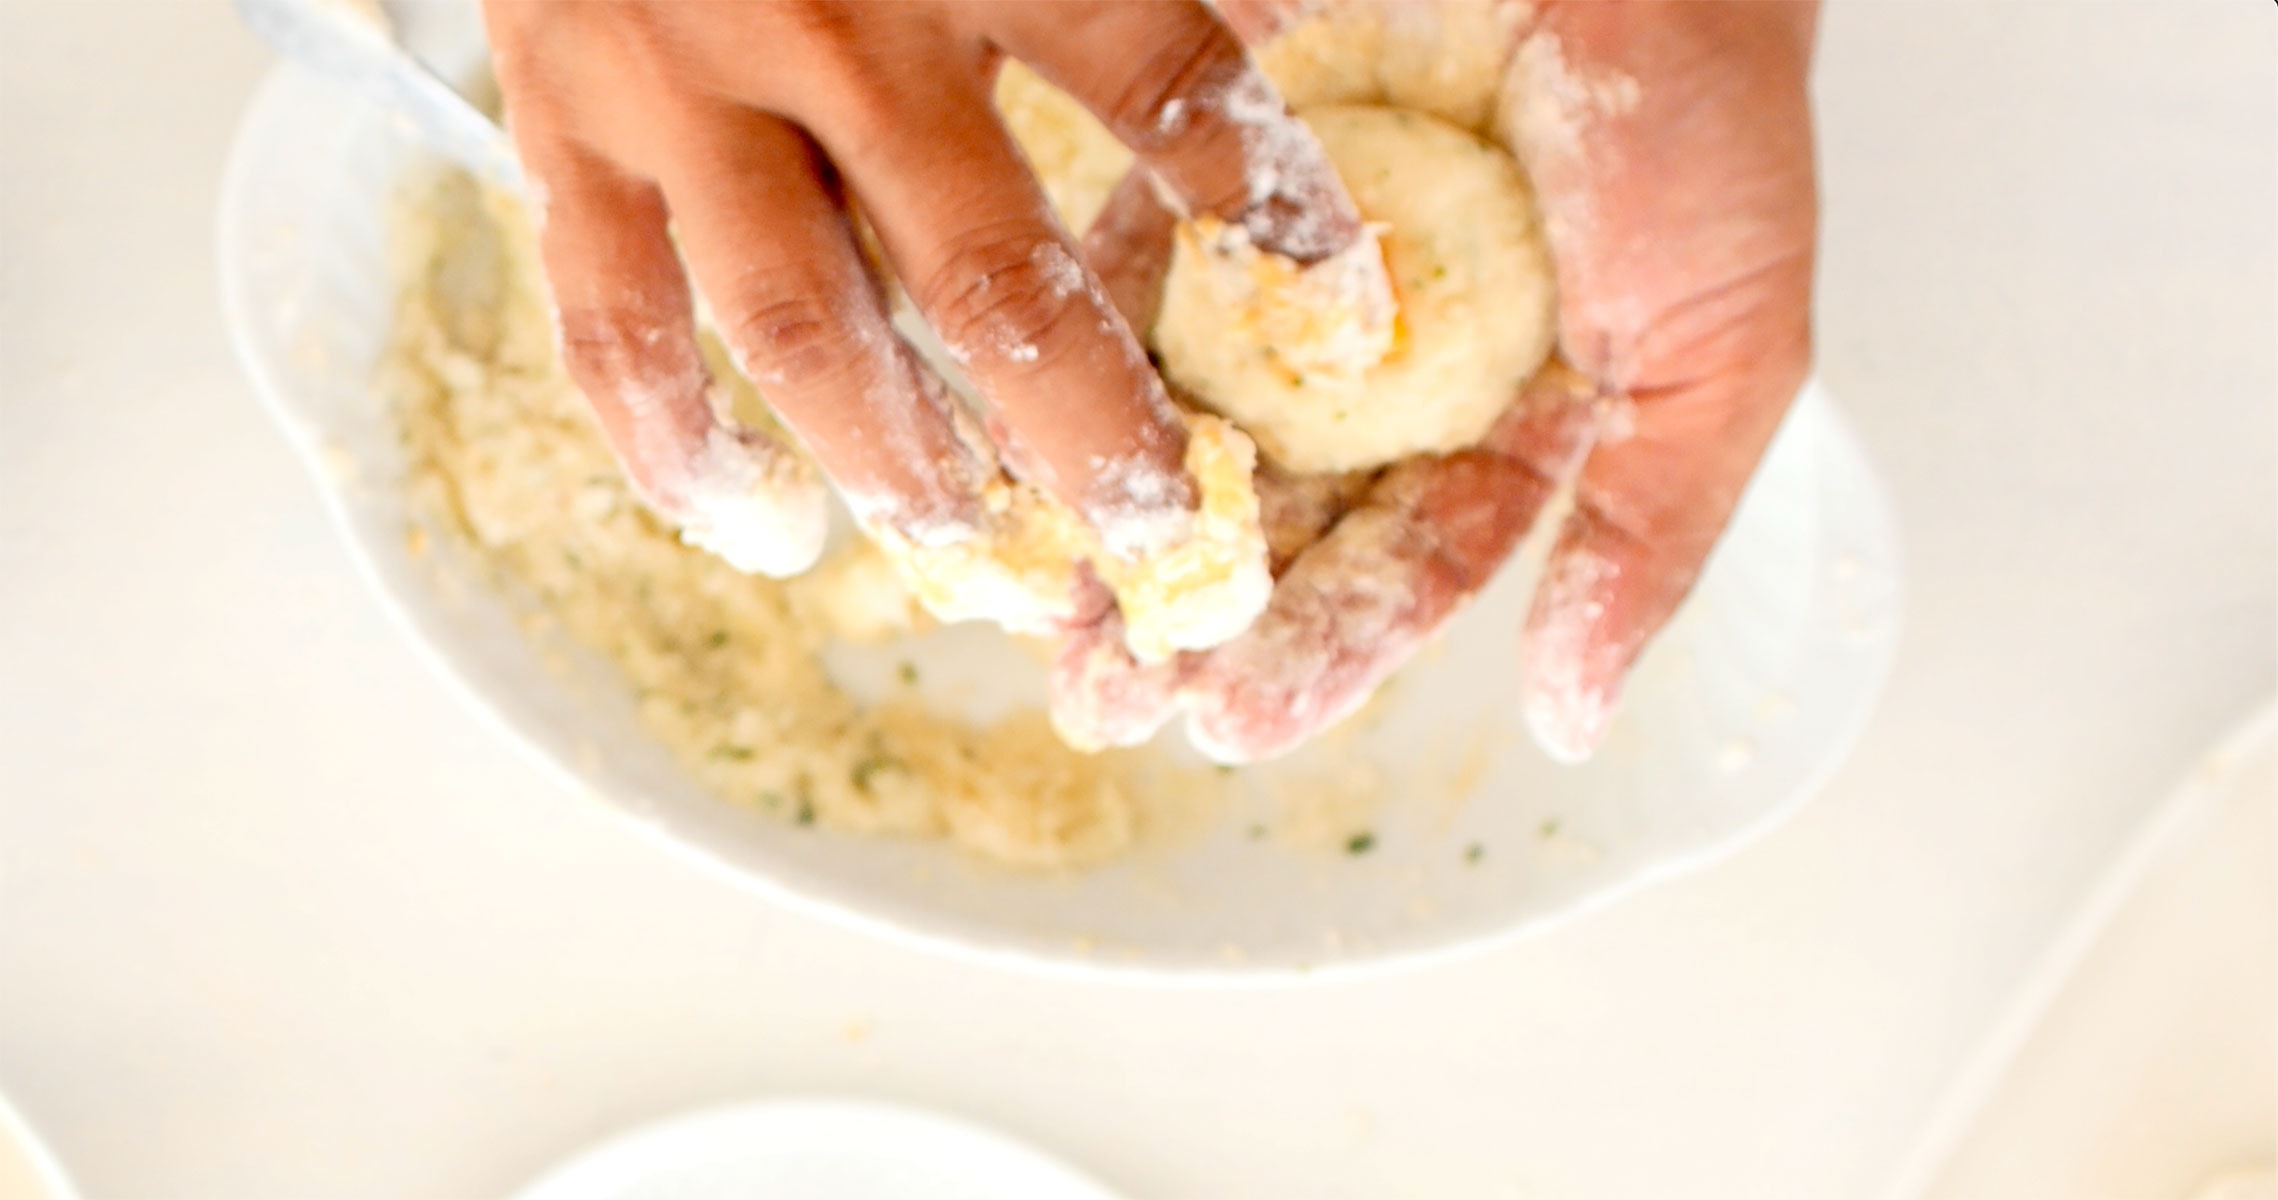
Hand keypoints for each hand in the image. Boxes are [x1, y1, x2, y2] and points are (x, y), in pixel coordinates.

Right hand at [480, 0, 1368, 572]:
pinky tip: (750, 521)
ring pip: (804, 328)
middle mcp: (835, 27)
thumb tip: (1301, 7)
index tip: (1343, 303)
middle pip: (989, 278)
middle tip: (1158, 531)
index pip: (1162, 84)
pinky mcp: (560, 122)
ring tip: (967, 551)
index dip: (1266, 201)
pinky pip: (610, 317)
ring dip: (896, 465)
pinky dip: (673, 439)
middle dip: (1088, 430)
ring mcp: (683, 85)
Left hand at [1056, 0, 1819, 762]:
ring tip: (1045, 614)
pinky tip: (1014, 437)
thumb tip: (1570, 716)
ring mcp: (1302, 264)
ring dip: (1119, 514)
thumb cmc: (1708, 106)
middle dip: (1198, 609)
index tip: (1234, 724)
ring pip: (1197, 414)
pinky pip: (1133, 271)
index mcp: (1516, 410)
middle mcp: (1398, 356)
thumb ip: (1652, 530)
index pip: (1411, 558)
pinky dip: (1076, 356)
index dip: (1326, 646)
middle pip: (1288, 510)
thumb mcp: (1726, 348)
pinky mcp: (1216, 164)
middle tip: (1107, 701)